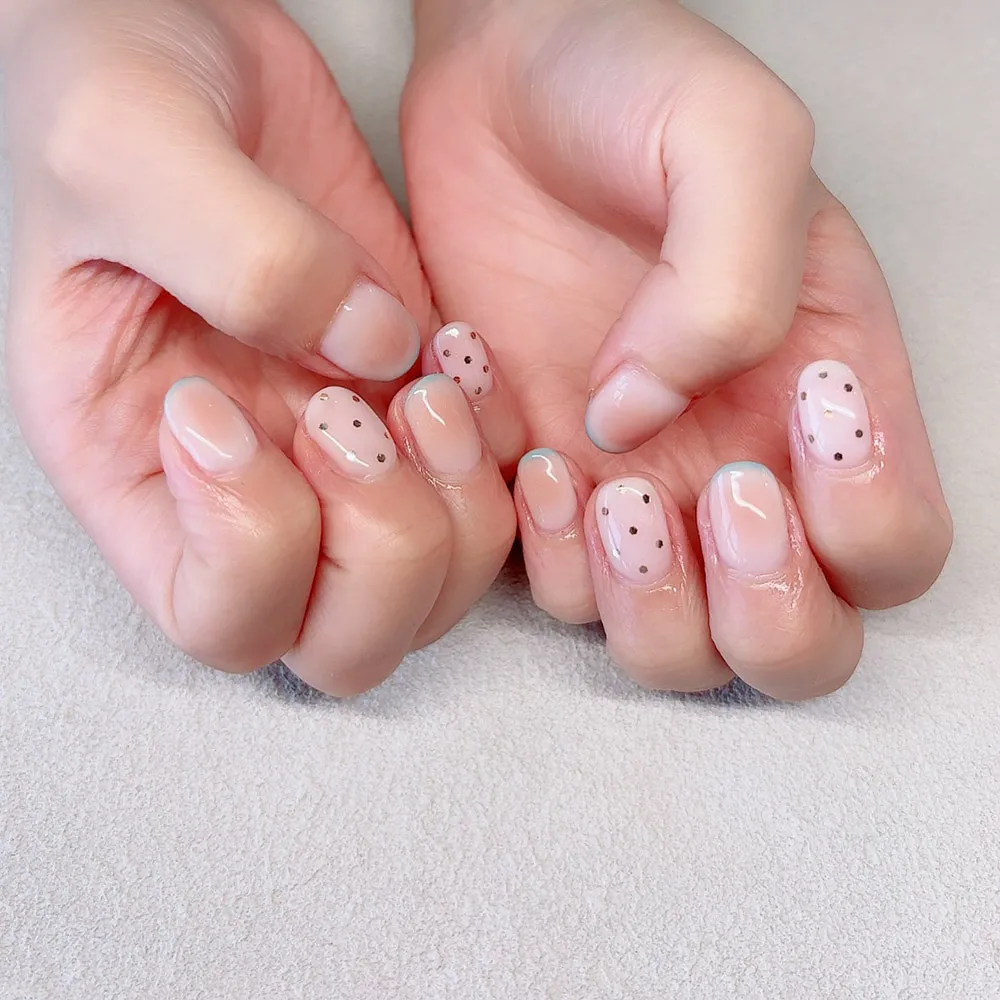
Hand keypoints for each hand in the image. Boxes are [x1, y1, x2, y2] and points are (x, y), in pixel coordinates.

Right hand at [3, 0, 518, 693]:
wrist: (190, 29)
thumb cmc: (111, 85)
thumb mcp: (126, 144)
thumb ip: (239, 256)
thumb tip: (370, 350)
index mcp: (137, 468)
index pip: (216, 618)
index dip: (254, 549)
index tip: (231, 407)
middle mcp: (250, 490)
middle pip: (347, 641)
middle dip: (384, 550)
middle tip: (360, 413)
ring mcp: (341, 455)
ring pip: (435, 587)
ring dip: (458, 507)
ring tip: (427, 374)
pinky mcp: (411, 402)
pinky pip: (489, 493)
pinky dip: (497, 448)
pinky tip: (459, 350)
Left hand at [403, 0, 952, 697]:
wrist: (497, 84)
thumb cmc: (629, 91)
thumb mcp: (731, 143)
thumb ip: (728, 288)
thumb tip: (642, 422)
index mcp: (828, 398)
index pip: (893, 551)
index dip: (863, 527)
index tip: (800, 414)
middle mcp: (739, 467)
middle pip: (793, 648)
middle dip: (756, 611)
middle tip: (704, 491)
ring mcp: (635, 491)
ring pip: (670, 652)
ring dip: (637, 603)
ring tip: (588, 474)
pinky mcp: (538, 489)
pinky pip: (550, 593)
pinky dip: (536, 552)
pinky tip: (515, 444)